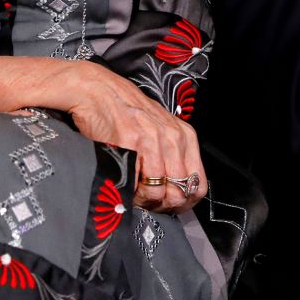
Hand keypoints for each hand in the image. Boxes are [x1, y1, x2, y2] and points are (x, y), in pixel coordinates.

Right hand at [58, 61, 207, 214]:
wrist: (100, 92)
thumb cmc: (129, 114)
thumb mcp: (161, 130)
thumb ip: (173, 157)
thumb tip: (176, 193)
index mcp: (185, 136)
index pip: (199, 184)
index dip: (185, 203)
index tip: (171, 207)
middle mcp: (173, 137)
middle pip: (180, 192)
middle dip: (164, 205)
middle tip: (150, 203)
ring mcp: (152, 140)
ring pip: (158, 191)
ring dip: (145, 201)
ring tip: (134, 194)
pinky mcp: (129, 143)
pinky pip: (135, 182)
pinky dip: (130, 191)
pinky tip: (124, 183)